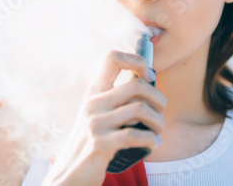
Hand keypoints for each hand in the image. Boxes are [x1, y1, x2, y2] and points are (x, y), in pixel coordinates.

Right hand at [41, 50, 166, 184]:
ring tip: (159, 131)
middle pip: (137, 85)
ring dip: (159, 122)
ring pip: (141, 109)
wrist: (71, 173)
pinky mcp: (99, 143)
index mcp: (95, 91)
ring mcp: (95, 123)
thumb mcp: (101, 114)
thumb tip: (151, 85)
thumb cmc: (95, 141)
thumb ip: (118, 99)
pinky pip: (134, 134)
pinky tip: (154, 144)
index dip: (136, 61)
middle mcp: (93, 103)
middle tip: (161, 112)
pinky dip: (151, 139)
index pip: (112, 58)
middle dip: (159, 99)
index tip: (149, 77)